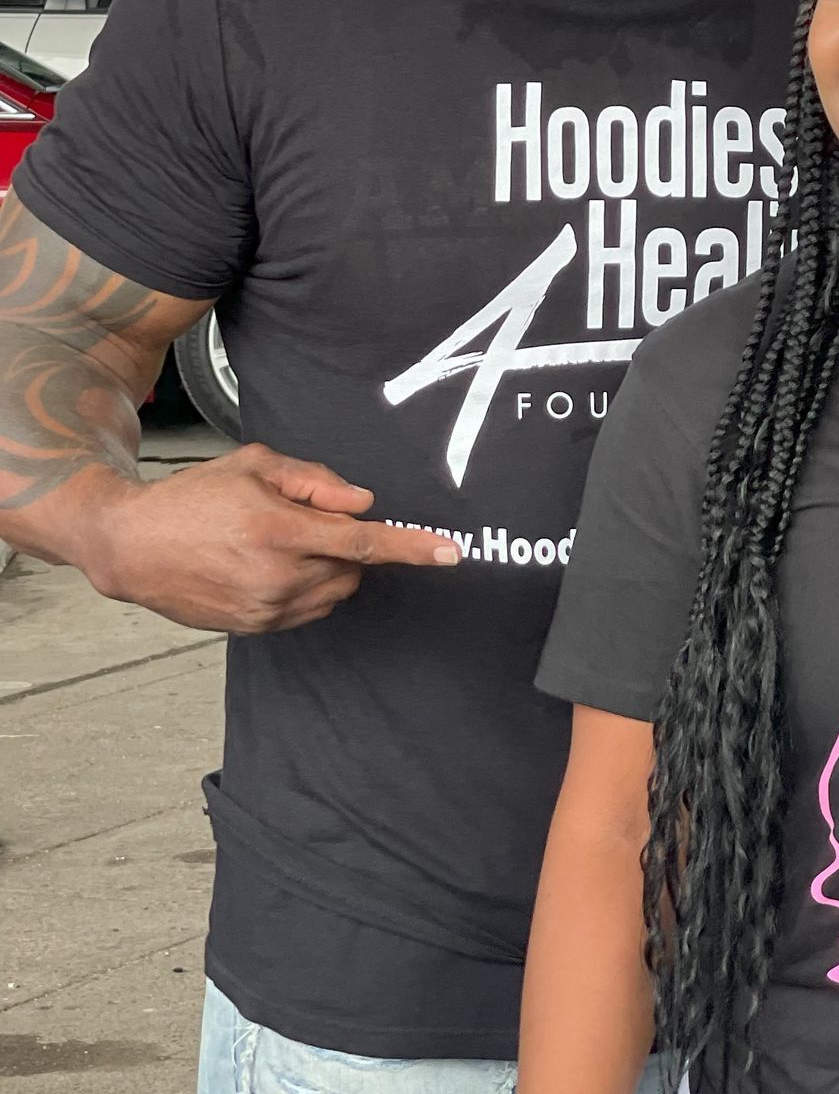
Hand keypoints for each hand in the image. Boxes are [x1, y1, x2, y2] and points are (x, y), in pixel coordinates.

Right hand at [81, 443, 459, 631]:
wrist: (132, 546)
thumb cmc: (194, 496)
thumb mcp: (256, 465)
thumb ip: (317, 481)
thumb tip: (364, 504)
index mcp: (281, 531)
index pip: (364, 543)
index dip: (412, 547)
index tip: (451, 553)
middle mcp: (278, 577)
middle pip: (353, 568)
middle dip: (346, 545)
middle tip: (302, 522)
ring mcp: (266, 609)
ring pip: (335, 593)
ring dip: (328, 569)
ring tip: (276, 543)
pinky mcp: (254, 628)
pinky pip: (309, 611)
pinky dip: (306, 589)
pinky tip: (265, 566)